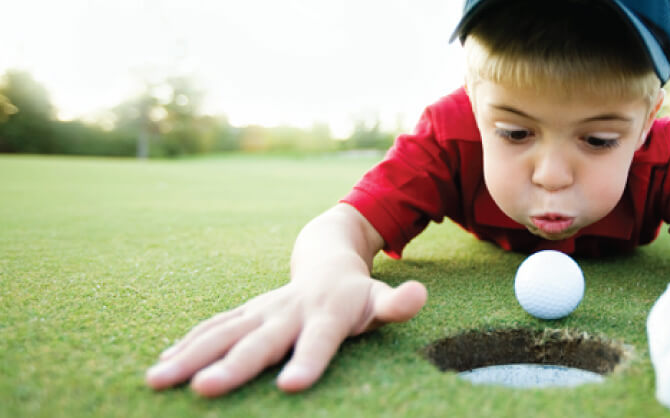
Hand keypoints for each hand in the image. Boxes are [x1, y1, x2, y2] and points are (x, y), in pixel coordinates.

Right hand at [145, 277, 426, 396]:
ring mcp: (261, 310)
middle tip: (204, 389)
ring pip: (223, 332)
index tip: (291, 386)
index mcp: (327, 313)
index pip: (320, 341)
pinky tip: (160, 366)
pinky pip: (211, 328)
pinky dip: (185, 345)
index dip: (308, 361)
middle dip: (232, 366)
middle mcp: (288, 311)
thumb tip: (418, 296)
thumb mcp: (380, 299)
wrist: (326, 257)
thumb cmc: (357, 294)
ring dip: (190, 356)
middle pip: (260, 341)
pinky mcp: (244, 313)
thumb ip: (397, 304)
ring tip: (158, 380)